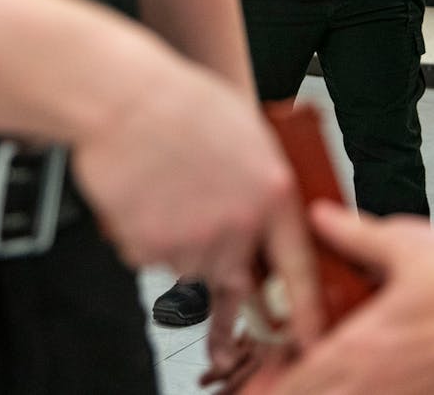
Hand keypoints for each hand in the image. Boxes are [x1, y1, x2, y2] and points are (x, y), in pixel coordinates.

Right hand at [69, 63, 321, 348]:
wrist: (124, 99)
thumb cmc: (182, 102)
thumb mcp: (248, 131)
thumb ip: (266, 180)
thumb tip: (272, 206)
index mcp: (272, 193)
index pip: (298, 267)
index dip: (305, 308)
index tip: (308, 334)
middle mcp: (238, 224)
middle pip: (234, 273)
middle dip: (217, 253)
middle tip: (198, 215)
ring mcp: (194, 241)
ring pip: (189, 266)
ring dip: (178, 241)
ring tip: (168, 190)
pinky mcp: (152, 248)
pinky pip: (151, 258)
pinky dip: (144, 236)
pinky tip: (145, 195)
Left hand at [262, 203, 433, 394]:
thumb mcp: (404, 245)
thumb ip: (354, 235)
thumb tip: (320, 216)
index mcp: (361, 346)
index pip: (297, 382)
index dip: (267, 387)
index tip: (246, 386)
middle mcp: (379, 382)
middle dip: (291, 391)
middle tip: (267, 384)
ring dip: (329, 393)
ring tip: (317, 382)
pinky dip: (367, 394)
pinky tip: (368, 382)